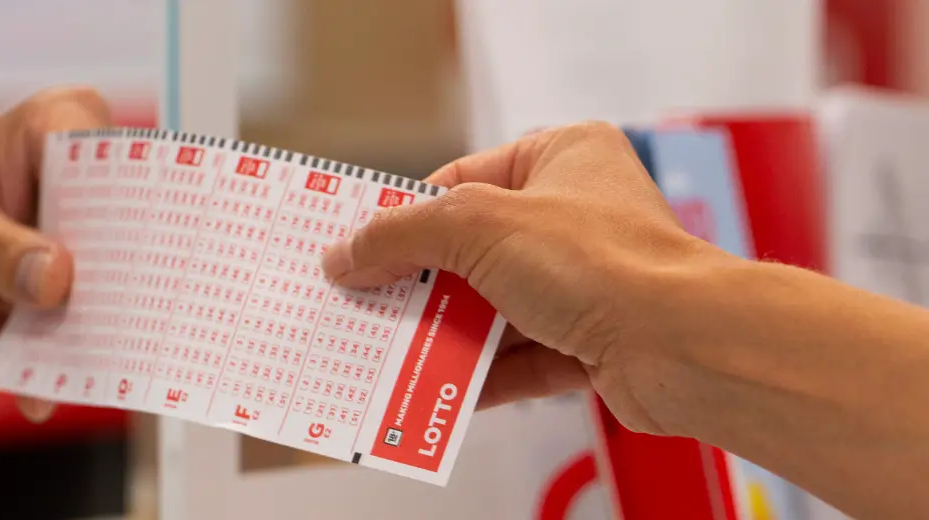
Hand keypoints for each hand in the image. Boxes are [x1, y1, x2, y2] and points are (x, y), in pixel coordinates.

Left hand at [0, 87, 110, 422]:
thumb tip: (58, 279)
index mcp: (66, 127)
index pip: (128, 171)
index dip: (137, 226)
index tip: (125, 278)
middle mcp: (92, 178)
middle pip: (136, 242)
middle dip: (118, 301)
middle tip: (101, 352)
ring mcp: (90, 239)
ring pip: (117, 299)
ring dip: (85, 347)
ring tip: (43, 381)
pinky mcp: (78, 290)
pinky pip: (87, 334)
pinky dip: (55, 369)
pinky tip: (21, 386)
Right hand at [321, 121, 742, 434]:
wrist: (684, 345)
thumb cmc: (607, 263)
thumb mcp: (478, 227)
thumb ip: (403, 235)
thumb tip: (348, 253)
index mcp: (562, 158)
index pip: (461, 181)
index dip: (406, 216)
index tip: (358, 245)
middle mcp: (577, 215)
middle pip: (470, 250)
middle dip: (420, 282)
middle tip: (364, 301)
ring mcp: (586, 281)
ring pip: (493, 308)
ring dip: (445, 332)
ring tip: (389, 351)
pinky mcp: (592, 341)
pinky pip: (520, 357)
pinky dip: (479, 374)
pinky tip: (438, 390)